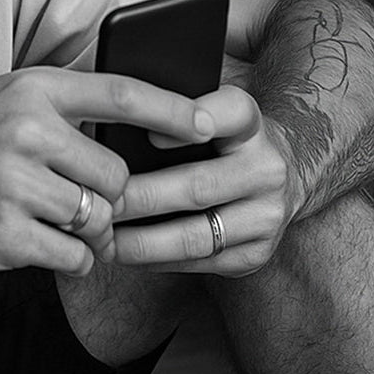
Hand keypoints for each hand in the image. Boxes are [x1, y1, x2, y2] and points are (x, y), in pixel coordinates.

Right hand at [0, 67, 209, 276]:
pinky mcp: (4, 235)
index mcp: (32, 90)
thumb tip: (137, 130)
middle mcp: (27, 133)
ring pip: (98, 219)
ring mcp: (15, 186)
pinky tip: (38, 242)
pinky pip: (74, 255)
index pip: (121, 93)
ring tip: (55, 222)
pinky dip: (70, 257)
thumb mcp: (6, 100)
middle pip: (116, 175)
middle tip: (79, 199)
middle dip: (107, 195)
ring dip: (88, 230)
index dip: (174, 109)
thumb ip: (63, 108)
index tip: (211, 125)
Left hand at [110, 84, 296, 275]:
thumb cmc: (217, 137)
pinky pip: (199, 263)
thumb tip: (102, 127)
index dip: (189, 123)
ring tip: (100, 237)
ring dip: (141, 242)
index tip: (147, 133)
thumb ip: (167, 111)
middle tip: (93, 200)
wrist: (281, 171)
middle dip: (137, 198)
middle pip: (196, 186)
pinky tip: (124, 253)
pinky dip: (156, 261)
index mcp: (250, 124)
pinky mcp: (257, 253)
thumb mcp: (205, 110)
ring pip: (195, 236)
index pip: (228, 113)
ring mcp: (266, 216)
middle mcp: (267, 169)